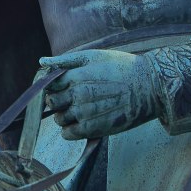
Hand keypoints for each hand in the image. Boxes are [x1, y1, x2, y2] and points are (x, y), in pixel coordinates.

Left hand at [40, 49, 159, 139]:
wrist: (149, 86)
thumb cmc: (122, 67)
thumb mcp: (94, 56)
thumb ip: (66, 60)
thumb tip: (41, 62)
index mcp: (76, 75)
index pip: (49, 84)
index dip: (53, 85)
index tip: (61, 86)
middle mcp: (78, 95)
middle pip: (52, 102)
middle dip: (57, 100)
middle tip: (70, 98)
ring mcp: (85, 113)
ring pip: (59, 119)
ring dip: (64, 116)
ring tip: (79, 110)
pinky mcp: (93, 128)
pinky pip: (68, 134)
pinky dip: (69, 130)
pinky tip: (80, 122)